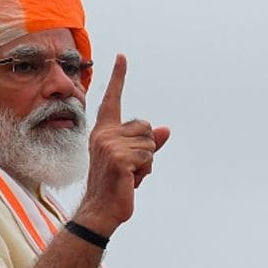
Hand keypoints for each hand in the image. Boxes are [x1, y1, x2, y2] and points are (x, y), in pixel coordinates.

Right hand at [75, 54, 169, 235]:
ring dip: (147, 162)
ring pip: (151, 143)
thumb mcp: (134, 160)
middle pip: (147, 127)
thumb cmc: (116, 185)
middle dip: (148, 148)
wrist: (101, 209)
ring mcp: (110, 146)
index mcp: (104, 131)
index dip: (119, 77)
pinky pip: (148, 157)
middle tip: (130, 167)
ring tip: (129, 175)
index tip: (122, 57)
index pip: (113, 99)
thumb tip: (167, 129)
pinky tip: (130, 180)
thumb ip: (149, 143)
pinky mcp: (119, 159)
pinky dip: (145, 171)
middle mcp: (104, 134)